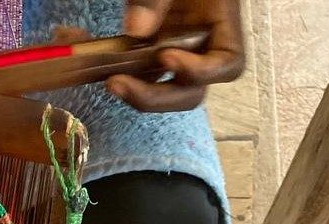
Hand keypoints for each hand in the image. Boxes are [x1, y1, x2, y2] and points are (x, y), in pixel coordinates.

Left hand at [107, 0, 244, 112]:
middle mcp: (202, 44)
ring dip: (137, 92)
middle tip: (119, 83)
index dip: (201, 71)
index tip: (166, 56)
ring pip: (165, 89)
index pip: (228, 64)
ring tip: (110, 80)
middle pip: (192, 91)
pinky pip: (140, 74)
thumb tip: (138, 29)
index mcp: (222, 23)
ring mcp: (176, 50)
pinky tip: (101, 65)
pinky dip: (121, 75)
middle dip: (157, 96)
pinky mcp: (151, 51)